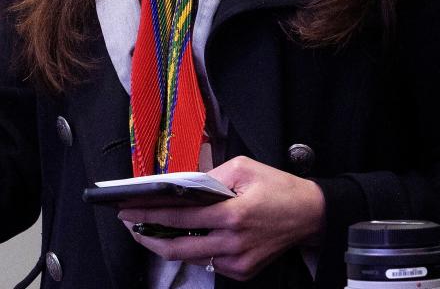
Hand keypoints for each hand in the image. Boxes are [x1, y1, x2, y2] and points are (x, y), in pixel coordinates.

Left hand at [118, 156, 324, 280]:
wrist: (312, 214)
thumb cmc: (278, 187)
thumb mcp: (243, 168)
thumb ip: (209, 177)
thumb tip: (180, 186)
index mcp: (232, 215)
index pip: (179, 217)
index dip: (148, 215)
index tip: (127, 212)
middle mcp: (233, 243)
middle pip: (177, 247)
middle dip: (148, 236)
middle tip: (130, 226)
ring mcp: (238, 262)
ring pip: (191, 258)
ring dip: (167, 244)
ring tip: (150, 229)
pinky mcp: (243, 271)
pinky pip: (209, 262)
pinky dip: (193, 250)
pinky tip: (184, 237)